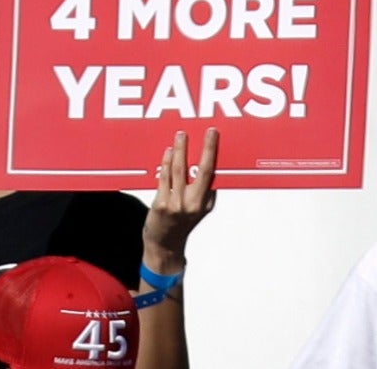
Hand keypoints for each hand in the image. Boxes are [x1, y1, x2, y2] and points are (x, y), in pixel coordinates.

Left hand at [143, 128, 218, 272]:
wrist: (164, 245)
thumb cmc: (180, 224)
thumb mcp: (198, 210)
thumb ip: (203, 192)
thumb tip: (205, 165)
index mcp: (206, 203)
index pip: (213, 173)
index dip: (214, 153)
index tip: (214, 135)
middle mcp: (195, 204)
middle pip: (204, 171)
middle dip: (207, 149)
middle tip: (209, 131)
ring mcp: (178, 204)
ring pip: (180, 171)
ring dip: (181, 150)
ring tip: (181, 135)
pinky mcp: (162, 204)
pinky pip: (165, 178)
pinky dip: (166, 163)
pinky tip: (168, 152)